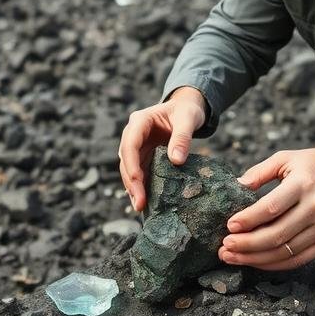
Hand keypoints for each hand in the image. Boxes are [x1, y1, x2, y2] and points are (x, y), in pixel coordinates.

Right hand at [118, 87, 206, 211]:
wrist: (186, 109)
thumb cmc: (186, 110)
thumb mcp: (188, 119)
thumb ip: (182, 138)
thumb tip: (176, 161)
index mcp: (140, 121)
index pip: (130, 144)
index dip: (132, 164)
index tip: (137, 181)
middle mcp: (133, 134)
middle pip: (126, 160)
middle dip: (132, 182)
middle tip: (139, 203)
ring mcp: (137, 146)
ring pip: (129, 168)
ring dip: (133, 187)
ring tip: (140, 206)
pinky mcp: (144, 155)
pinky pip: (139, 172)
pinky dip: (140, 185)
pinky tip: (143, 201)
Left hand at [218, 143, 314, 269]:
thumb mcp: (287, 158)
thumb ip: (260, 172)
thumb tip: (237, 186)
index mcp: (303, 184)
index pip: (271, 208)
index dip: (248, 220)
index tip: (229, 226)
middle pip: (276, 235)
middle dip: (246, 245)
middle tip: (224, 248)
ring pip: (286, 252)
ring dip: (256, 258)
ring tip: (233, 257)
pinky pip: (299, 259)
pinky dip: (275, 264)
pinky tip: (256, 261)